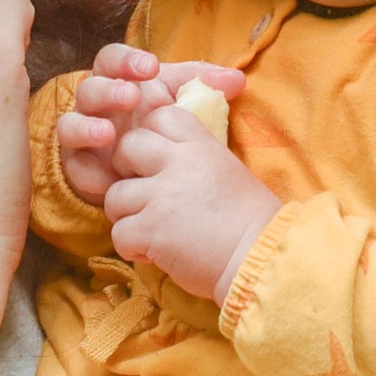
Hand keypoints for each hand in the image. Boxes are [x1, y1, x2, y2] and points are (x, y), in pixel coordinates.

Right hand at [54, 44, 243, 209]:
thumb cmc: (160, 124)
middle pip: (88, 89)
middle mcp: (95, 105)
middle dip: (108, 91)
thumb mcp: (180, 102)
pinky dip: (90, 173)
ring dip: (87, 128)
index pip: (111, 59)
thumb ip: (203, 86)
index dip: (126, 60)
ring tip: (108, 135)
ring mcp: (82, 136)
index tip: (151, 66)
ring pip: (70, 125)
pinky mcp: (79, 167)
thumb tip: (237, 80)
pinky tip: (108, 179)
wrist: (148, 171)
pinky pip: (75, 168)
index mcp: (117, 80)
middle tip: (131, 97)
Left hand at [102, 96, 276, 297]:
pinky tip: (155, 253)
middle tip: (145, 194)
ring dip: (126, 215)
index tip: (161, 162)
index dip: (152, 137)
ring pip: (114, 194)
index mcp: (201, 145)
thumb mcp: (227, 169)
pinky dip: (132, 247)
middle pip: (127, 146)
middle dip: (126, 170)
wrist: (261, 259)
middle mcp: (178, 163)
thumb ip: (194, 156)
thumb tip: (162, 154)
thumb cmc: (251, 221)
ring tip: (150, 229)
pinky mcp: (151, 230)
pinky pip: (118, 232)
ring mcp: (162, 196)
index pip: (159, 116)